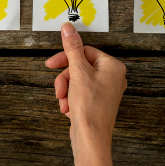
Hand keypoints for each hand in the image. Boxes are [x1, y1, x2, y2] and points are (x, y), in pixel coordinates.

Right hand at [46, 23, 126, 165]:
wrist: (91, 138)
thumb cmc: (90, 107)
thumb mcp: (78, 72)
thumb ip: (72, 48)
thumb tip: (68, 28)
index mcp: (112, 67)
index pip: (85, 51)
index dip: (66, 58)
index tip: (51, 64)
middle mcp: (112, 77)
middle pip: (79, 66)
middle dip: (65, 79)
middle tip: (58, 87)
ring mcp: (104, 91)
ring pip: (76, 80)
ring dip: (65, 90)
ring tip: (64, 101)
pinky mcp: (96, 102)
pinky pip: (78, 92)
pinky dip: (70, 99)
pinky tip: (68, 108)